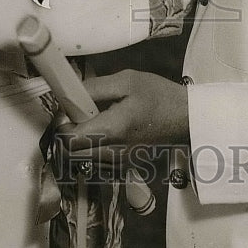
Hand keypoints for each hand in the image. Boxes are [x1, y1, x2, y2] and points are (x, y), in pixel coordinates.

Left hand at [55, 70, 189, 169]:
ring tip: (94, 121)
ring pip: (81, 159)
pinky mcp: (122, 167)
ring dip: (79, 141)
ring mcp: (117, 164)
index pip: (68, 140)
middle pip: (70, 153)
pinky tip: (104, 132)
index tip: (67, 110)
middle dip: (68, 132)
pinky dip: (92, 149)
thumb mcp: (126, 81)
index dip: (61, 124)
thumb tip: (69, 93)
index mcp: (111, 131)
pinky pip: (95, 162)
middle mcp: (112, 153)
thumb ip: (94, 88)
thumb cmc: (159, 96)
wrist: (186, 118)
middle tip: (79, 113)